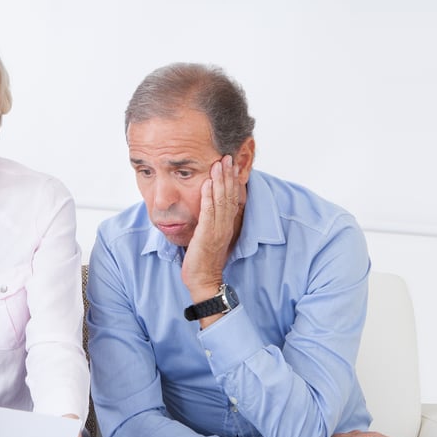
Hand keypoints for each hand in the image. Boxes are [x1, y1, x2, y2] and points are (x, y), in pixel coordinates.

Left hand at [181, 155, 241, 304]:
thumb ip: (210, 223)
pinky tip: (207, 183)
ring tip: (219, 163)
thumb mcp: (209, 238)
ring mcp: (217, 229)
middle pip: (230, 195)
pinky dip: (209, 197)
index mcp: (226, 225)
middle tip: (227, 156)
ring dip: (220, 180)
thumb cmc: (204, 261)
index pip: (232, 198)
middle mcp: (225, 225)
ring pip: (222, 200)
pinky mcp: (207, 234)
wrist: (203, 280)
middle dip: (228, 175)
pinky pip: (209, 212)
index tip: (230, 164)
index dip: (232, 181)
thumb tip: (207, 210)